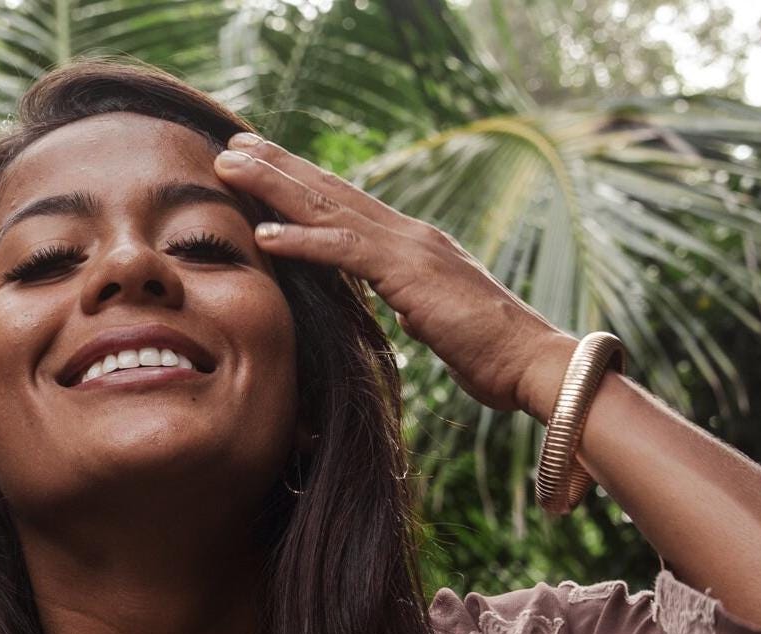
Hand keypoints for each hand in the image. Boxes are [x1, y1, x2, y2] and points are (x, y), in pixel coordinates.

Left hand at [212, 135, 573, 414]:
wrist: (530, 361)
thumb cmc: (490, 353)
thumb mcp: (440, 324)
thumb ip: (416, 307)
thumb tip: (405, 310)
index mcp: (412, 246)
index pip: (347, 206)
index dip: (302, 184)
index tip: (262, 167)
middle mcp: (408, 235)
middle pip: (331, 192)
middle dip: (278, 167)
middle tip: (232, 145)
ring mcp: (409, 248)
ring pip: (328, 208)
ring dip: (274, 188)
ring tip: (229, 168)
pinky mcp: (408, 273)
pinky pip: (344, 252)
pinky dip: (301, 242)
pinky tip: (262, 235)